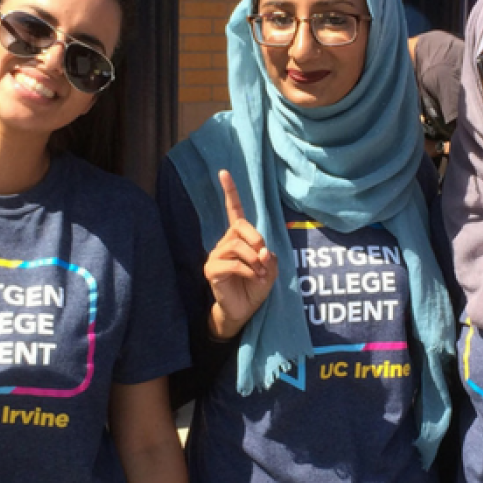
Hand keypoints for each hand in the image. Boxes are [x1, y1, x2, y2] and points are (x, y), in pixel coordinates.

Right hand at [202, 170, 276, 339]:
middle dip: (256, 238)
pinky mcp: (211, 270)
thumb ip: (269, 258)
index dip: (230, 191)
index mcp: (239, 238)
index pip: (233, 211)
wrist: (243, 310)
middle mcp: (224, 243)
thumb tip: (262, 251)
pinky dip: (248, 270)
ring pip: (235, 246)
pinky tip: (255, 278)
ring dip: (254, 259)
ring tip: (262, 273)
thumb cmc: (256, 287)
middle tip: (264, 256)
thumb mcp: (271, 271)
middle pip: (239, 227)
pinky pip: (232, 263)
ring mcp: (216, 256)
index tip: (224, 172)